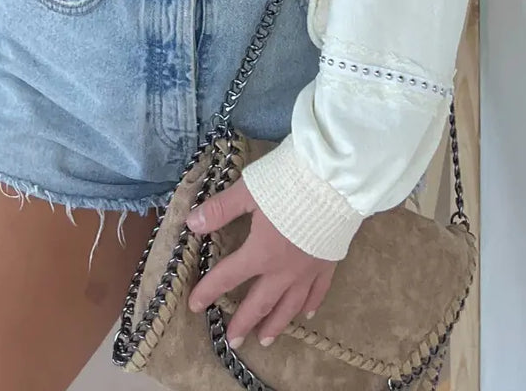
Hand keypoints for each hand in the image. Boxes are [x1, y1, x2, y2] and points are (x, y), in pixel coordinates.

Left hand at [186, 178, 335, 348]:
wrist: (334, 184)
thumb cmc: (289, 184)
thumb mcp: (248, 191)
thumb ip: (220, 210)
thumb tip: (191, 224)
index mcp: (260, 253)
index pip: (228, 276)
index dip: (208, 291)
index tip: (194, 306)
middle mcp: (283, 270)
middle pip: (260, 302)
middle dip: (243, 322)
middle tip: (233, 341)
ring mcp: (308, 270)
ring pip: (289, 306)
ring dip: (275, 324)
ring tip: (265, 340)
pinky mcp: (328, 263)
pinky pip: (318, 292)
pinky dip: (311, 305)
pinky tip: (307, 314)